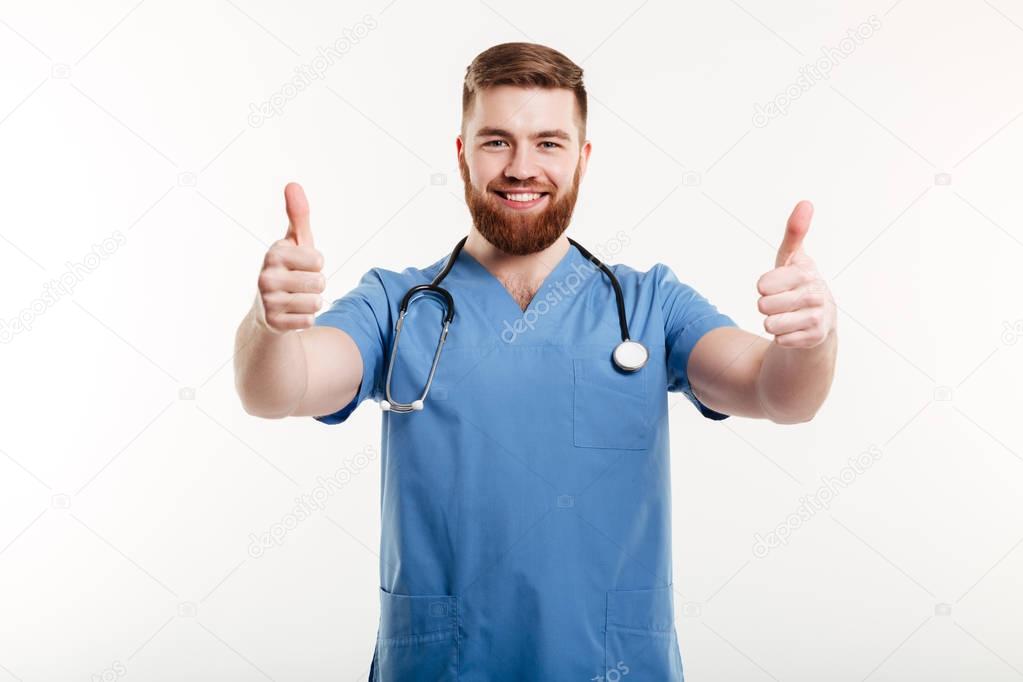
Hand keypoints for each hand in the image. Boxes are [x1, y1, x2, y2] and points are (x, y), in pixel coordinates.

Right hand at [256, 182, 325, 332]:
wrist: (267, 309)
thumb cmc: (288, 269)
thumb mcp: (295, 242)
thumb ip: (298, 215)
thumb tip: (293, 184)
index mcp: (274, 253)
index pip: (319, 260)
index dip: (316, 264)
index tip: (302, 265)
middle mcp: (266, 276)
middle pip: (320, 282)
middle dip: (316, 285)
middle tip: (300, 285)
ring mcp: (268, 301)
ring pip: (316, 302)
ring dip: (313, 302)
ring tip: (297, 299)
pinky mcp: (273, 323)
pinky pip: (309, 320)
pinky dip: (306, 318)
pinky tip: (292, 314)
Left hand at [756, 200, 835, 347]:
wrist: (820, 320)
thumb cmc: (798, 284)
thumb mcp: (792, 259)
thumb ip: (795, 233)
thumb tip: (806, 203)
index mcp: (807, 272)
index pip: (762, 284)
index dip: (764, 287)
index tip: (777, 285)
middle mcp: (816, 294)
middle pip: (763, 305)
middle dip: (767, 306)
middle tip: (783, 303)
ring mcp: (818, 317)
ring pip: (770, 324)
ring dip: (773, 323)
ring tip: (788, 316)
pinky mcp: (815, 338)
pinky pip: (780, 340)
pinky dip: (782, 337)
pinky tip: (795, 330)